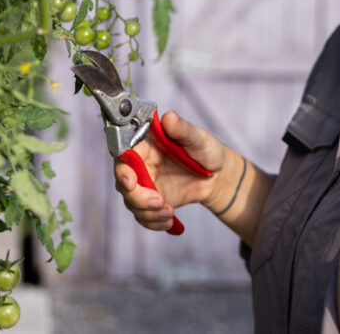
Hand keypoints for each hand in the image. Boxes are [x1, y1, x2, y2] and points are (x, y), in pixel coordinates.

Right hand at [113, 112, 224, 231]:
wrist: (217, 177)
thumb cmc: (207, 151)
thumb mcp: (198, 138)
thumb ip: (182, 129)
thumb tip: (169, 117)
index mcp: (146, 145)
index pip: (123, 154)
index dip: (122, 168)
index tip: (130, 181)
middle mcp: (141, 164)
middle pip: (123, 182)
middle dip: (137, 197)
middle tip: (158, 201)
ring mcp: (145, 184)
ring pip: (131, 202)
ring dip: (148, 212)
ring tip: (169, 211)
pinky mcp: (151, 201)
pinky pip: (143, 216)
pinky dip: (153, 222)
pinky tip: (169, 220)